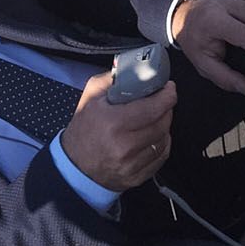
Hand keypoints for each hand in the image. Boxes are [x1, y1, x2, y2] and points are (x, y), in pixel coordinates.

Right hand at [58, 70, 177, 190]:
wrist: (74, 167)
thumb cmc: (83, 129)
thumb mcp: (91, 97)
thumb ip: (113, 79)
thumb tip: (136, 68)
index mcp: (113, 123)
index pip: (153, 108)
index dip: (167, 96)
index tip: (169, 89)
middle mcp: (124, 146)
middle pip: (162, 123)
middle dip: (166, 109)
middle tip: (162, 101)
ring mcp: (132, 165)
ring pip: (164, 140)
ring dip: (164, 126)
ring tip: (155, 119)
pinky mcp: (137, 178)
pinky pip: (161, 157)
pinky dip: (161, 144)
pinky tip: (153, 136)